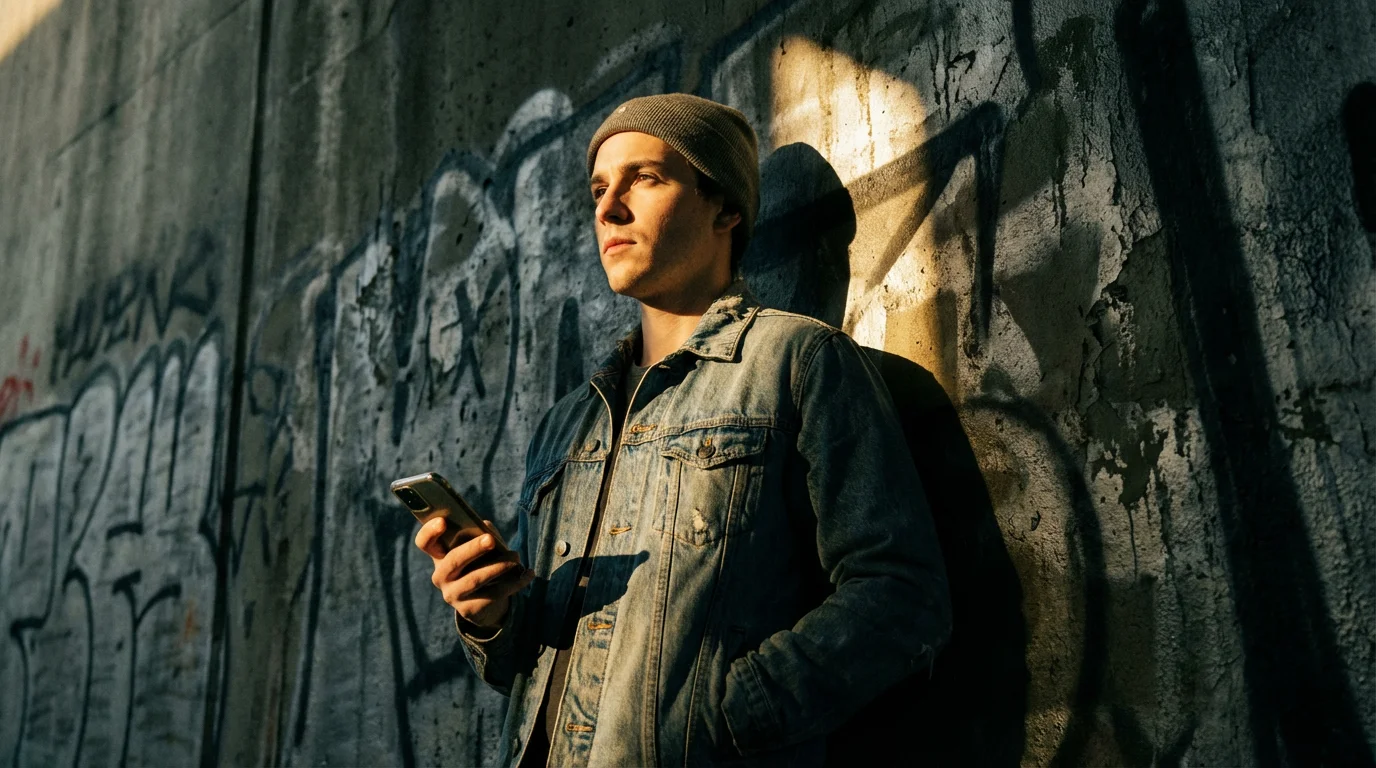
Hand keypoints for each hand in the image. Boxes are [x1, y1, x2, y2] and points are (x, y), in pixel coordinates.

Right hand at [415, 518, 534, 628]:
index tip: (444, 521)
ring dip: (499, 566)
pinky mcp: (470, 609)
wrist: (486, 603)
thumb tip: (485, 528)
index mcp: (440, 555)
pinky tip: (529, 574)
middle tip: (491, 540)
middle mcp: (441, 576)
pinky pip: (495, 593)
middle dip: (473, 549)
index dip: (430, 532)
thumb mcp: (480, 548)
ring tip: (516, 558)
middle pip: (453, 560)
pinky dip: (515, 582)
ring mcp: (453, 594)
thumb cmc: (483, 564)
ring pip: (475, 579)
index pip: (425, 543)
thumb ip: (481, 534)